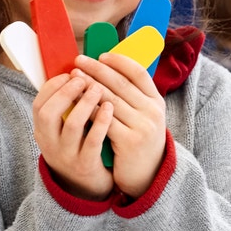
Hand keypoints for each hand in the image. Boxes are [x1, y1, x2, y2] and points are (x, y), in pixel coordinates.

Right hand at [32, 68, 115, 200]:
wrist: (87, 187)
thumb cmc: (78, 148)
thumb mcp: (63, 130)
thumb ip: (65, 107)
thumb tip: (76, 73)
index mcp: (42, 131)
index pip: (39, 104)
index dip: (53, 86)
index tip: (70, 74)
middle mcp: (50, 144)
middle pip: (49, 113)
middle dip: (66, 92)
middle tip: (83, 79)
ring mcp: (67, 156)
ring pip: (72, 126)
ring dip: (85, 103)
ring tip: (98, 88)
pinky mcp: (85, 165)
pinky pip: (92, 141)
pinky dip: (101, 122)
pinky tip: (109, 107)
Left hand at [74, 51, 167, 198]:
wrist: (148, 175)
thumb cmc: (139, 141)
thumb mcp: (144, 116)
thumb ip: (132, 96)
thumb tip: (108, 68)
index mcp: (156, 101)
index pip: (138, 72)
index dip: (119, 61)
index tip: (101, 55)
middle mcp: (153, 111)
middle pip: (121, 83)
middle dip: (97, 70)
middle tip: (79, 61)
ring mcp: (143, 127)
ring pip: (110, 100)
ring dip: (89, 87)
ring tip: (74, 78)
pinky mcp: (130, 142)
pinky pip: (105, 121)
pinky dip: (89, 110)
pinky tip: (76, 102)